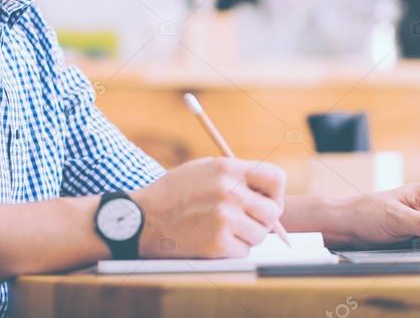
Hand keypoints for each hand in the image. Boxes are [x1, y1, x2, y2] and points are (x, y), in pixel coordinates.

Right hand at [132, 157, 285, 258]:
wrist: (142, 218)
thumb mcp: (204, 169)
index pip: (276, 178)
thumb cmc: (174, 193)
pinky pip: (244, 251)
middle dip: (263, 219)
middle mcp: (229, 191)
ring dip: (247, 236)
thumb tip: (269, 192)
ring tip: (224, 228)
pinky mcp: (218, 243)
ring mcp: (224, 218)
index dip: (274, 192)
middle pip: (273, 211)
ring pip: (260, 234)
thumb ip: (237, 175)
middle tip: (246, 220)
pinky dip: (233, 249)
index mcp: (228, 168)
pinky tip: (213, 239)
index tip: (266, 200)